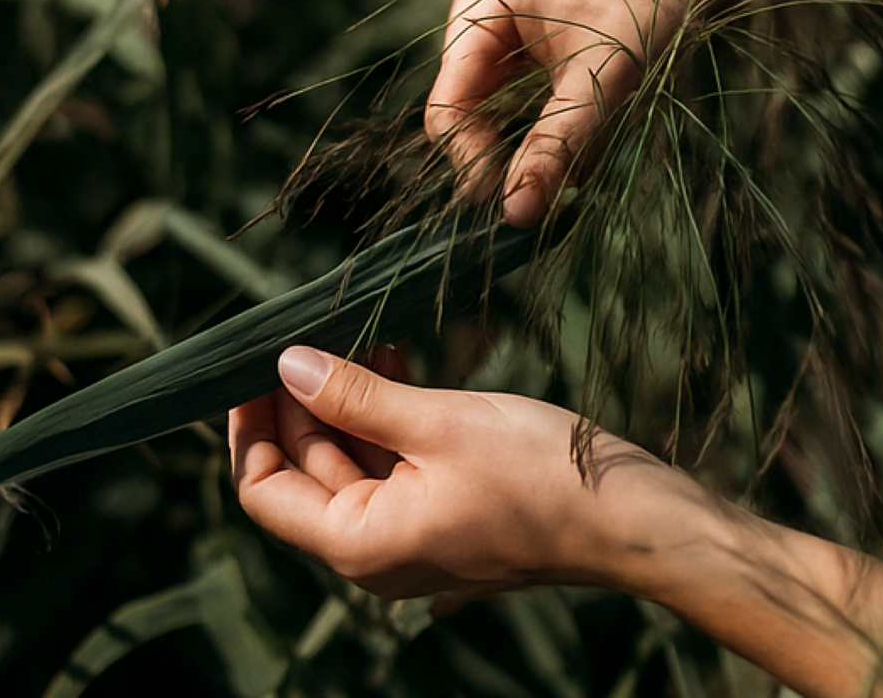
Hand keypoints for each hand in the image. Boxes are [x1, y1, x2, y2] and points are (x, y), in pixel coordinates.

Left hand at [229, 346, 705, 600]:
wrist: (632, 515)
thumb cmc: (541, 475)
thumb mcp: (439, 422)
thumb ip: (356, 396)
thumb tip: (288, 365)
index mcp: (361, 542)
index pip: (265, 490)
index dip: (249, 427)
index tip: (250, 366)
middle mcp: (378, 549)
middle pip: (309, 472)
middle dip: (302, 402)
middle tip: (305, 334)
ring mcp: (415, 531)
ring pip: (354, 463)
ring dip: (349, 402)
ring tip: (359, 338)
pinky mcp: (448, 510)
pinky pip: (396, 463)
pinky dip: (387, 417)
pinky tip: (396, 362)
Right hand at [425, 0, 745, 226]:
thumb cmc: (653, 2)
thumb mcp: (602, 78)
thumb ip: (555, 145)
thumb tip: (516, 212)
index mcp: (483, 0)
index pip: (449, 104)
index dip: (470, 161)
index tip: (508, 208)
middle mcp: (481, 9)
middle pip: (466, 110)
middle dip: (502, 156)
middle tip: (543, 199)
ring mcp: (500, 26)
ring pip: (491, 113)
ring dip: (526, 148)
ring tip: (567, 176)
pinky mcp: (524, 44)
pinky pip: (516, 103)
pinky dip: (543, 132)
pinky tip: (576, 151)